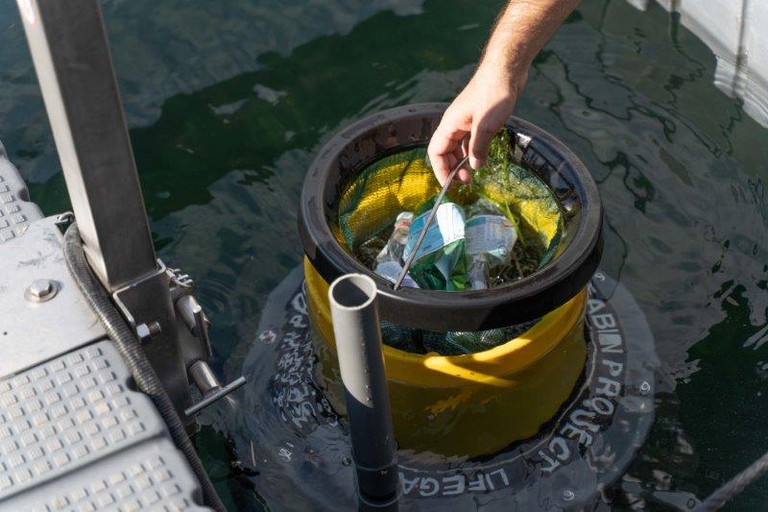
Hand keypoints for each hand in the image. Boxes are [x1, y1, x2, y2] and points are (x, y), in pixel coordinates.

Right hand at [428, 65, 527, 185]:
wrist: (507, 70)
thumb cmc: (493, 94)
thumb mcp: (486, 126)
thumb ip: (478, 148)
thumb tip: (474, 167)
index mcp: (449, 124)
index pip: (436, 152)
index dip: (440, 170)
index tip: (450, 185)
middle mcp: (454, 124)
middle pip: (446, 151)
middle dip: (453, 168)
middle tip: (467, 182)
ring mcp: (467, 121)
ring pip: (459, 147)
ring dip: (463, 161)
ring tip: (474, 174)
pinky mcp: (479, 119)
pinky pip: (471, 140)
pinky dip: (473, 151)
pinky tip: (481, 159)